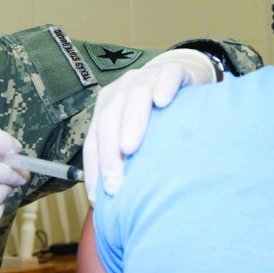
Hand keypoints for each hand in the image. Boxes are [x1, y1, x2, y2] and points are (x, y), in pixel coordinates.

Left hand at [83, 49, 218, 204]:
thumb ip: (126, 155)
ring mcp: (146, 78)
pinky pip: (166, 77)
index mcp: (106, 106)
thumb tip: (117, 201)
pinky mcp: (171, 71)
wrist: (179, 76)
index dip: (94, 167)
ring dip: (130, 123)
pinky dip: (162, 88)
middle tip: (115, 184)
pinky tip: (162, 102)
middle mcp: (122, 90)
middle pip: (109, 120)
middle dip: (109, 154)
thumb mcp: (136, 132)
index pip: (94, 138)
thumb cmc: (156, 114)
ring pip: (134, 98)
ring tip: (129, 147)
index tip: (99, 197)